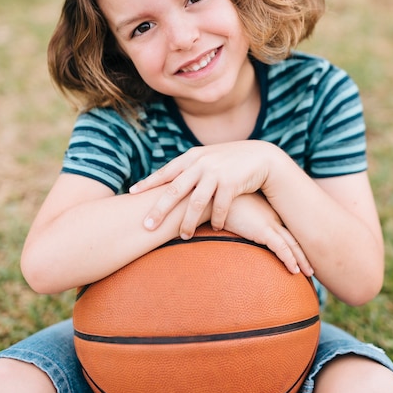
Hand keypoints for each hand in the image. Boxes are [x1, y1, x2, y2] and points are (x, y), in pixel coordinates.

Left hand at [129, 141, 272, 237]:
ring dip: (189, 222)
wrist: (261, 156)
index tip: (131, 193)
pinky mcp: (232, 183)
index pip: (165, 172)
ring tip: (184, 236)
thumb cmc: (230, 162)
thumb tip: (167, 185)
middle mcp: (201, 163)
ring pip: (196, 203)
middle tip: (146, 226)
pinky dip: (216, 219)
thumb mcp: (207, 160)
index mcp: (191, 158)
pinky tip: (215, 228)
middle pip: (174, 190)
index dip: (147, 183)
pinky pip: (220, 207)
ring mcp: (216, 173)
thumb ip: (189, 170)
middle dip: (159, 210)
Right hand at [223, 194, 313, 276]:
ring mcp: (270, 222)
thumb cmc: (221, 203)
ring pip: (292, 244)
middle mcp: (273, 215)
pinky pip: (281, 248)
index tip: (302, 252)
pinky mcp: (263, 230)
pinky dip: (289, 259)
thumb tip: (239, 226)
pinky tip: (295, 270)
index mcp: (269, 209)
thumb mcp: (236, 209)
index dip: (297, 240)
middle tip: (312, 265)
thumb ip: (241, 217)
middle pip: (294, 236)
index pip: (288, 227)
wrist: (213, 197)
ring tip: (309, 272)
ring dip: (302, 260)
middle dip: (304, 251)